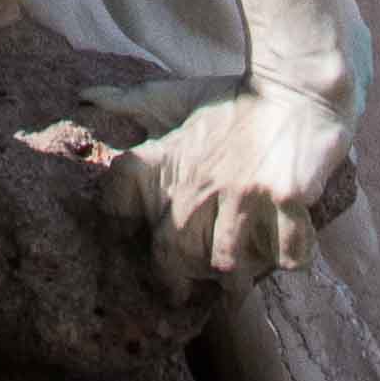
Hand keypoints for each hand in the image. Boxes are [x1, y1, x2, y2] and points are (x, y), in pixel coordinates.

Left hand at [104, 79, 350, 292]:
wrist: (295, 87)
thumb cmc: (232, 100)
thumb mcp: (176, 96)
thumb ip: (130, 103)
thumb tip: (84, 97)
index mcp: (171, 154)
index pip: (121, 191)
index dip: (116, 222)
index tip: (124, 243)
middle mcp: (201, 178)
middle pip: (172, 252)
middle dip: (174, 279)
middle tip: (179, 293)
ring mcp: (243, 192)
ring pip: (226, 264)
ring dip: (233, 279)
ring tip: (235, 286)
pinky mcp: (284, 198)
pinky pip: (285, 254)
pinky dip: (289, 259)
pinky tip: (284, 253)